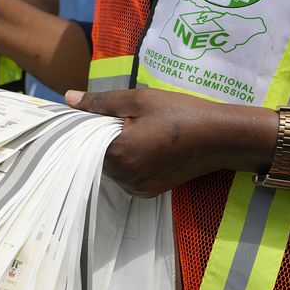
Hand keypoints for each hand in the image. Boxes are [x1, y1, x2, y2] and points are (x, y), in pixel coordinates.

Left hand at [65, 88, 275, 196]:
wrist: (220, 138)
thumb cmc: (180, 115)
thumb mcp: (138, 100)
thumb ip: (100, 102)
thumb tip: (68, 98)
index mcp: (118, 155)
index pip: (83, 144)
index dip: (84, 127)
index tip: (91, 114)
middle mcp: (124, 178)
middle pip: (95, 157)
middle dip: (100, 139)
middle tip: (118, 118)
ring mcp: (137, 187)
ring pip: (111, 167)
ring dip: (115, 150)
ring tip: (134, 130)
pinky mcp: (149, 191)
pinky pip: (127, 175)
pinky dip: (129, 161)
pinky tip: (144, 144)